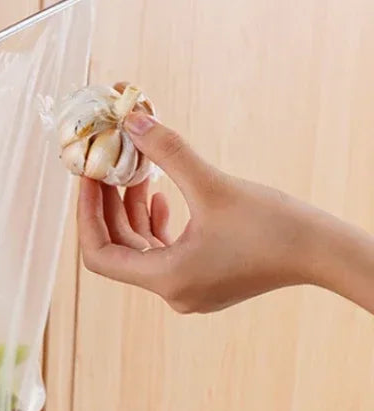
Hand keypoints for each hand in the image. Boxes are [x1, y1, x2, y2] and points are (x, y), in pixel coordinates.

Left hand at [77, 111, 373, 314]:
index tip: (86, 178)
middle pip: (118, 248)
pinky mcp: (203, 277)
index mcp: (166, 278)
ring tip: (133, 171)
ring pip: (140, 247)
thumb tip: (132, 120)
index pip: (99, 254)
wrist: (325, 253)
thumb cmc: (275, 226)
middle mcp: (172, 290)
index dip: (86, 215)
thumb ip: (168, 152)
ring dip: (132, 210)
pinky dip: (154, 222)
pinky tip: (157, 192)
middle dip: (108, 205)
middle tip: (102, 166)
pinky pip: (162, 250)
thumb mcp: (213, 184)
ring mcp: (187, 287)